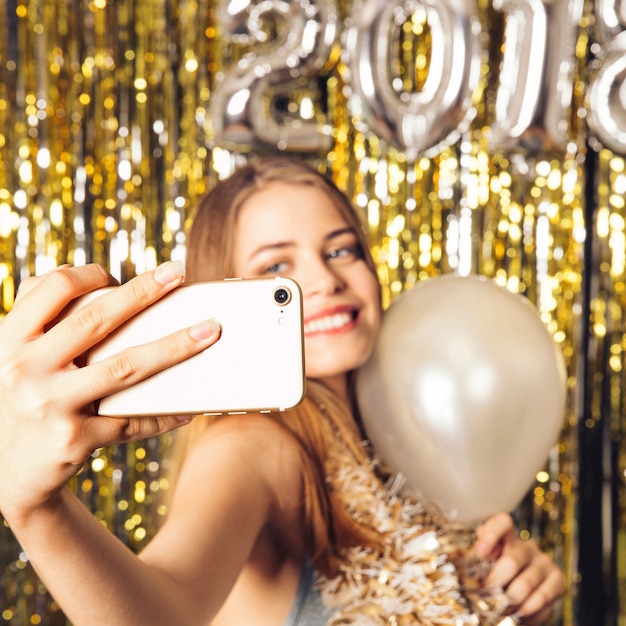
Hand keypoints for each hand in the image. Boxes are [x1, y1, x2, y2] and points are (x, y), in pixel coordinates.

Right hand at [0, 263, 220, 521]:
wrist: (1, 472)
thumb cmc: (17, 398)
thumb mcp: (11, 355)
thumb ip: (39, 318)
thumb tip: (88, 276)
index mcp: (10, 338)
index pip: (53, 288)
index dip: (89, 274)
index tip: (117, 274)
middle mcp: (26, 368)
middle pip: (96, 320)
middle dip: (143, 292)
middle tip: (178, 272)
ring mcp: (50, 405)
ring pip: (125, 367)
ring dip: (175, 346)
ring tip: (210, 331)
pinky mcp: (73, 439)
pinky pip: (131, 421)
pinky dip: (163, 414)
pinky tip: (189, 407)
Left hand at [475, 512, 564, 624]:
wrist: (521, 598)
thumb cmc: (499, 579)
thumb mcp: (486, 567)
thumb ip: (480, 561)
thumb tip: (471, 566)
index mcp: (506, 536)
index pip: (503, 522)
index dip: (491, 534)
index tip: (481, 552)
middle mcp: (527, 546)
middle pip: (512, 560)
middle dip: (496, 582)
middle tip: (487, 595)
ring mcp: (544, 561)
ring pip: (525, 583)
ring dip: (511, 601)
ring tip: (501, 609)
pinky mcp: (558, 579)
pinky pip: (542, 597)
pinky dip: (528, 609)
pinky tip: (520, 613)